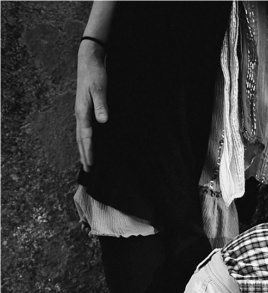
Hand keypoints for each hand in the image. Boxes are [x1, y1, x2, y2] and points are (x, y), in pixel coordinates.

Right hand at [75, 39, 107, 171]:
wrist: (88, 62)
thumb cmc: (95, 75)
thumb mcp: (100, 89)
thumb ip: (101, 105)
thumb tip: (103, 121)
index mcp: (82, 111)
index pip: (85, 136)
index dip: (89, 150)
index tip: (91, 163)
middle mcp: (79, 113)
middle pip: (80, 138)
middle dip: (84, 154)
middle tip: (87, 169)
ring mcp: (81, 111)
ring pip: (80, 134)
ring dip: (83, 148)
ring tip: (87, 161)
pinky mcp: (84, 108)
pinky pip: (84, 128)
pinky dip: (85, 139)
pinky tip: (89, 143)